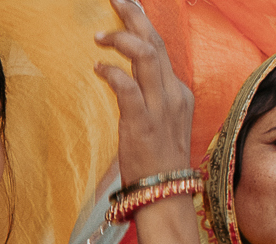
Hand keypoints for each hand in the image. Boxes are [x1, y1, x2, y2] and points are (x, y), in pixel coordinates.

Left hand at [95, 0, 194, 190]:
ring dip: (121, 38)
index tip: (127, 9)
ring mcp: (160, 107)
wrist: (165, 193)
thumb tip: (126, 79)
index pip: (161, 48)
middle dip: (135, 15)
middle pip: (155, 42)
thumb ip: (149, 98)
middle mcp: (172, 94)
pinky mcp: (143, 122)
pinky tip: (98, 67)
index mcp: (178, 92)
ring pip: (146, 56)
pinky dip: (111, 72)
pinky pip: (127, 86)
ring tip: (99, 34)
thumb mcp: (161, 122)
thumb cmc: (157, 161)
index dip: (143, 25)